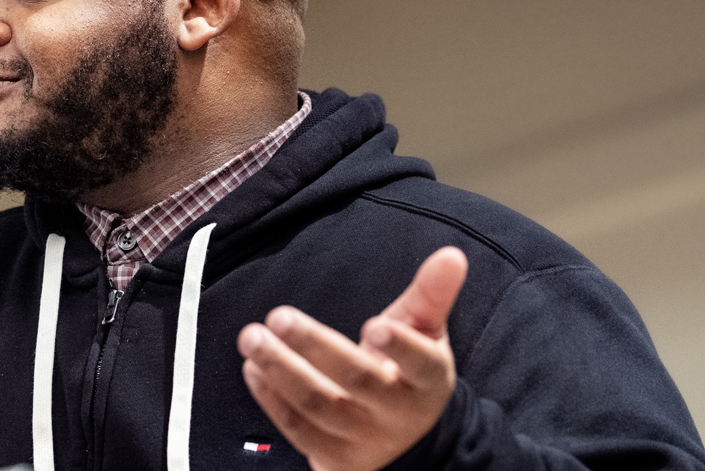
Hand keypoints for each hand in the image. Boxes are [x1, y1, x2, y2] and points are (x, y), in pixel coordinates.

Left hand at [237, 247, 467, 470]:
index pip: (421, 364)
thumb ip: (432, 294)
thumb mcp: (425, 334)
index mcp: (429, 380)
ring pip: (319, 406)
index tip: (373, 325)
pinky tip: (252, 367)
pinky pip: (297, 429)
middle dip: (315, 346)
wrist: (401, 444)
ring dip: (281, 370)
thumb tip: (452, 255)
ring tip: (252, 337)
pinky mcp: (334, 458)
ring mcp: (364, 440)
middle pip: (357, 380)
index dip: (401, 347)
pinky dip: (271, 397)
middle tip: (279, 317)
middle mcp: (398, 414)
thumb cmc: (408, 373)